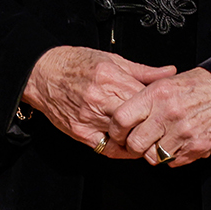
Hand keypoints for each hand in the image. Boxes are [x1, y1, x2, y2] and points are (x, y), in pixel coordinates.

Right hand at [23, 46, 176, 154]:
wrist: (42, 74)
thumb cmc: (76, 64)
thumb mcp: (112, 59)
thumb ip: (143, 71)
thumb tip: (169, 72)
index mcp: (111, 78)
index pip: (145, 98)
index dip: (159, 105)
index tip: (165, 108)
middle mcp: (100, 99)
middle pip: (137, 119)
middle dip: (152, 125)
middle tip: (161, 127)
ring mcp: (88, 118)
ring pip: (124, 137)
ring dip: (137, 139)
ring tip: (146, 137)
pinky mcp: (80, 132)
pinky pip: (106, 148)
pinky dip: (120, 150)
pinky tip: (127, 145)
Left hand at [109, 68, 210, 167]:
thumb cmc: (199, 86)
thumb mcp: (167, 82)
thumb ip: (144, 99)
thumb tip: (121, 118)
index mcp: (158, 94)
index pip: (122, 119)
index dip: (116, 130)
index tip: (117, 132)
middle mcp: (169, 114)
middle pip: (135, 144)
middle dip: (133, 146)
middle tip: (136, 142)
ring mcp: (184, 133)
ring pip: (153, 157)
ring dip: (154, 152)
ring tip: (161, 139)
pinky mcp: (197, 148)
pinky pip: (173, 162)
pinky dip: (173, 155)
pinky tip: (178, 142)